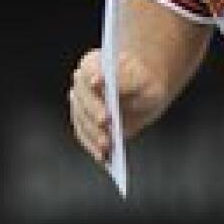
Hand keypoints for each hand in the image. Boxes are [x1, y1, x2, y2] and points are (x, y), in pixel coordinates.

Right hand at [67, 47, 162, 166]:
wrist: (143, 89)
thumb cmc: (142, 81)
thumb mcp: (141, 79)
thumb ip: (124, 80)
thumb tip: (104, 82)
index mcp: (92, 65)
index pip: (89, 72)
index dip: (93, 78)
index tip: (98, 83)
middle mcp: (81, 86)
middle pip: (83, 100)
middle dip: (93, 112)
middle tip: (104, 121)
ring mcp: (80, 106)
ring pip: (81, 121)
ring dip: (92, 134)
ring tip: (106, 146)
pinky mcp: (85, 125)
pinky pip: (85, 137)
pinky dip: (93, 147)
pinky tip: (104, 157)